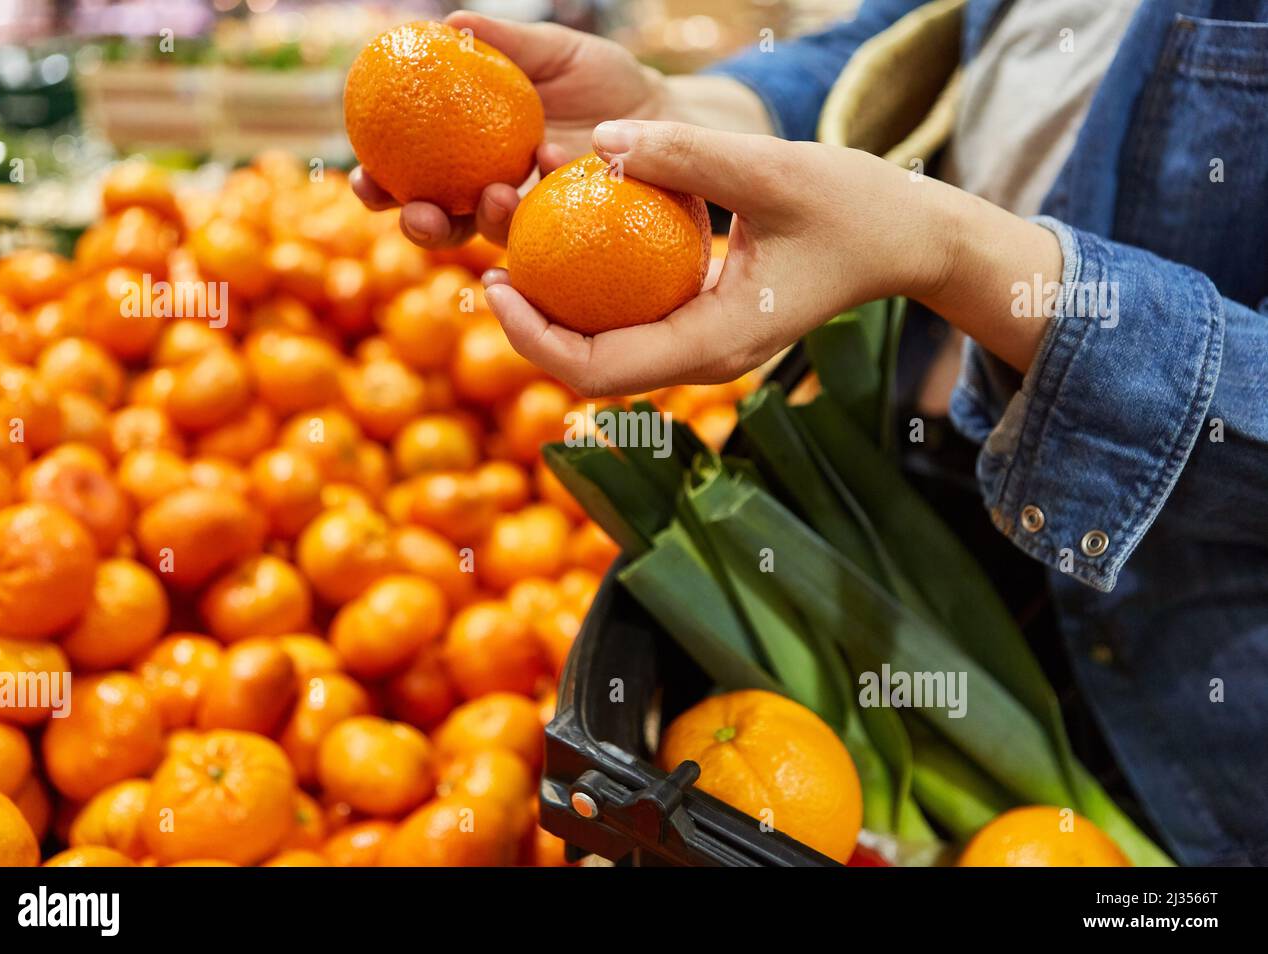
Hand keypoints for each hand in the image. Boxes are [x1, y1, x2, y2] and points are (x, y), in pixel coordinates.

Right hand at [350, 11, 665, 248]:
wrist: (664, 113)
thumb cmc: (604, 81)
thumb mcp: (555, 53)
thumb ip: (506, 45)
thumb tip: (450, 24)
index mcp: (471, 154)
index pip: (412, 174)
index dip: (379, 184)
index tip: (361, 178)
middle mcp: (493, 193)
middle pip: (441, 221)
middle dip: (419, 227)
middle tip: (415, 213)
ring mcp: (534, 216)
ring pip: (491, 236)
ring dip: (481, 224)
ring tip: (493, 195)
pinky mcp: (574, 229)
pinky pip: (549, 225)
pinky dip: (543, 197)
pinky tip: (548, 163)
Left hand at [481, 120, 1063, 395]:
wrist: (904, 239)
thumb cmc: (856, 209)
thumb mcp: (774, 172)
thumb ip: (688, 159)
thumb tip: (604, 142)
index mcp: (714, 345)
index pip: (596, 370)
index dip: (532, 338)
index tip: (494, 282)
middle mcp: (701, 360)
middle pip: (587, 371)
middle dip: (530, 329)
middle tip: (489, 264)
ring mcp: (702, 348)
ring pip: (605, 352)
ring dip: (555, 313)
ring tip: (514, 252)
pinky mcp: (704, 324)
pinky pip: (630, 322)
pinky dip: (591, 294)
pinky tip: (569, 242)